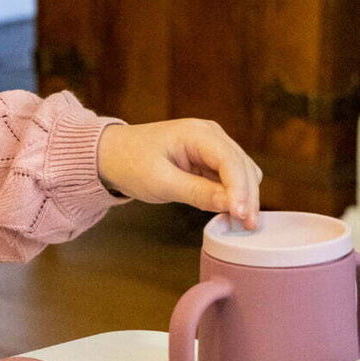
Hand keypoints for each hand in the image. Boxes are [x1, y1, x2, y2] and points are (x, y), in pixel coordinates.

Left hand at [96, 119, 262, 225]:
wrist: (113, 155)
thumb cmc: (131, 163)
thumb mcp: (161, 182)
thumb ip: (197, 193)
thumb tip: (231, 205)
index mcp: (198, 133)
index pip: (230, 161)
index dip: (240, 190)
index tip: (241, 215)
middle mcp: (211, 135)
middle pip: (243, 167)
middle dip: (247, 197)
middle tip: (247, 227)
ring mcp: (212, 146)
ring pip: (242, 173)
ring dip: (244, 197)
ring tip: (242, 225)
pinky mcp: (209, 160)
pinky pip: (230, 178)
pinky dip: (234, 195)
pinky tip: (231, 214)